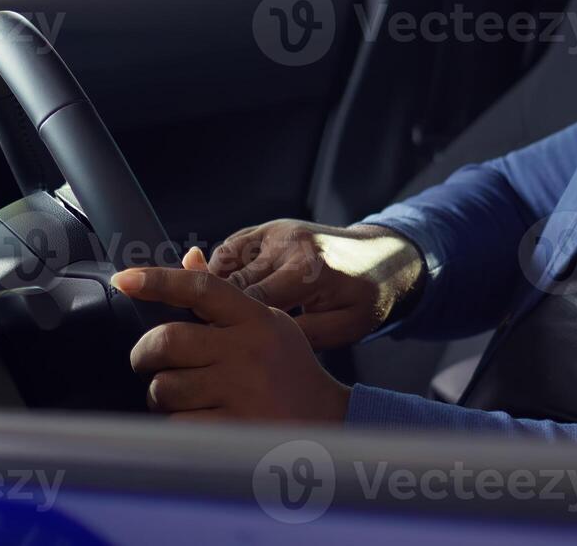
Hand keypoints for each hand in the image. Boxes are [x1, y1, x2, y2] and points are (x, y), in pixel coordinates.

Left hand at [112, 248, 350, 421]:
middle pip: (167, 340)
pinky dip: (175, 423)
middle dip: (145, 354)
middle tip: (148, 362)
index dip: (157, 280)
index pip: (198, 288)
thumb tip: (188, 257)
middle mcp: (246, 350)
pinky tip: (194, 420)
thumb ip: (224, 296)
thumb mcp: (265, 323)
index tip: (124, 279)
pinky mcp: (234, 428)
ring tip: (179, 396)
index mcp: (253, 318)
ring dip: (160, 393)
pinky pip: (177, 422)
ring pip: (165, 386)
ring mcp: (241, 390)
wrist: (326, 421)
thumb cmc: (287, 369)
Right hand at [207, 219, 423, 349]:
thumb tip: (256, 344)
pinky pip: (230, 250)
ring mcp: (274, 230)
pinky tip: (223, 295)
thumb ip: (300, 335)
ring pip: (222, 261)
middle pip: (229, 280)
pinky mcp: (266, 228)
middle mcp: (285, 243)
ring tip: (205, 317)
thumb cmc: (367, 297)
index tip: (209, 348)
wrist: (384, 256)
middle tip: (192, 339)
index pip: (251, 300)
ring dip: (210, 288)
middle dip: (208, 308)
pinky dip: (220, 272)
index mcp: (306, 269)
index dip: (226, 324)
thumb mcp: (344, 327)